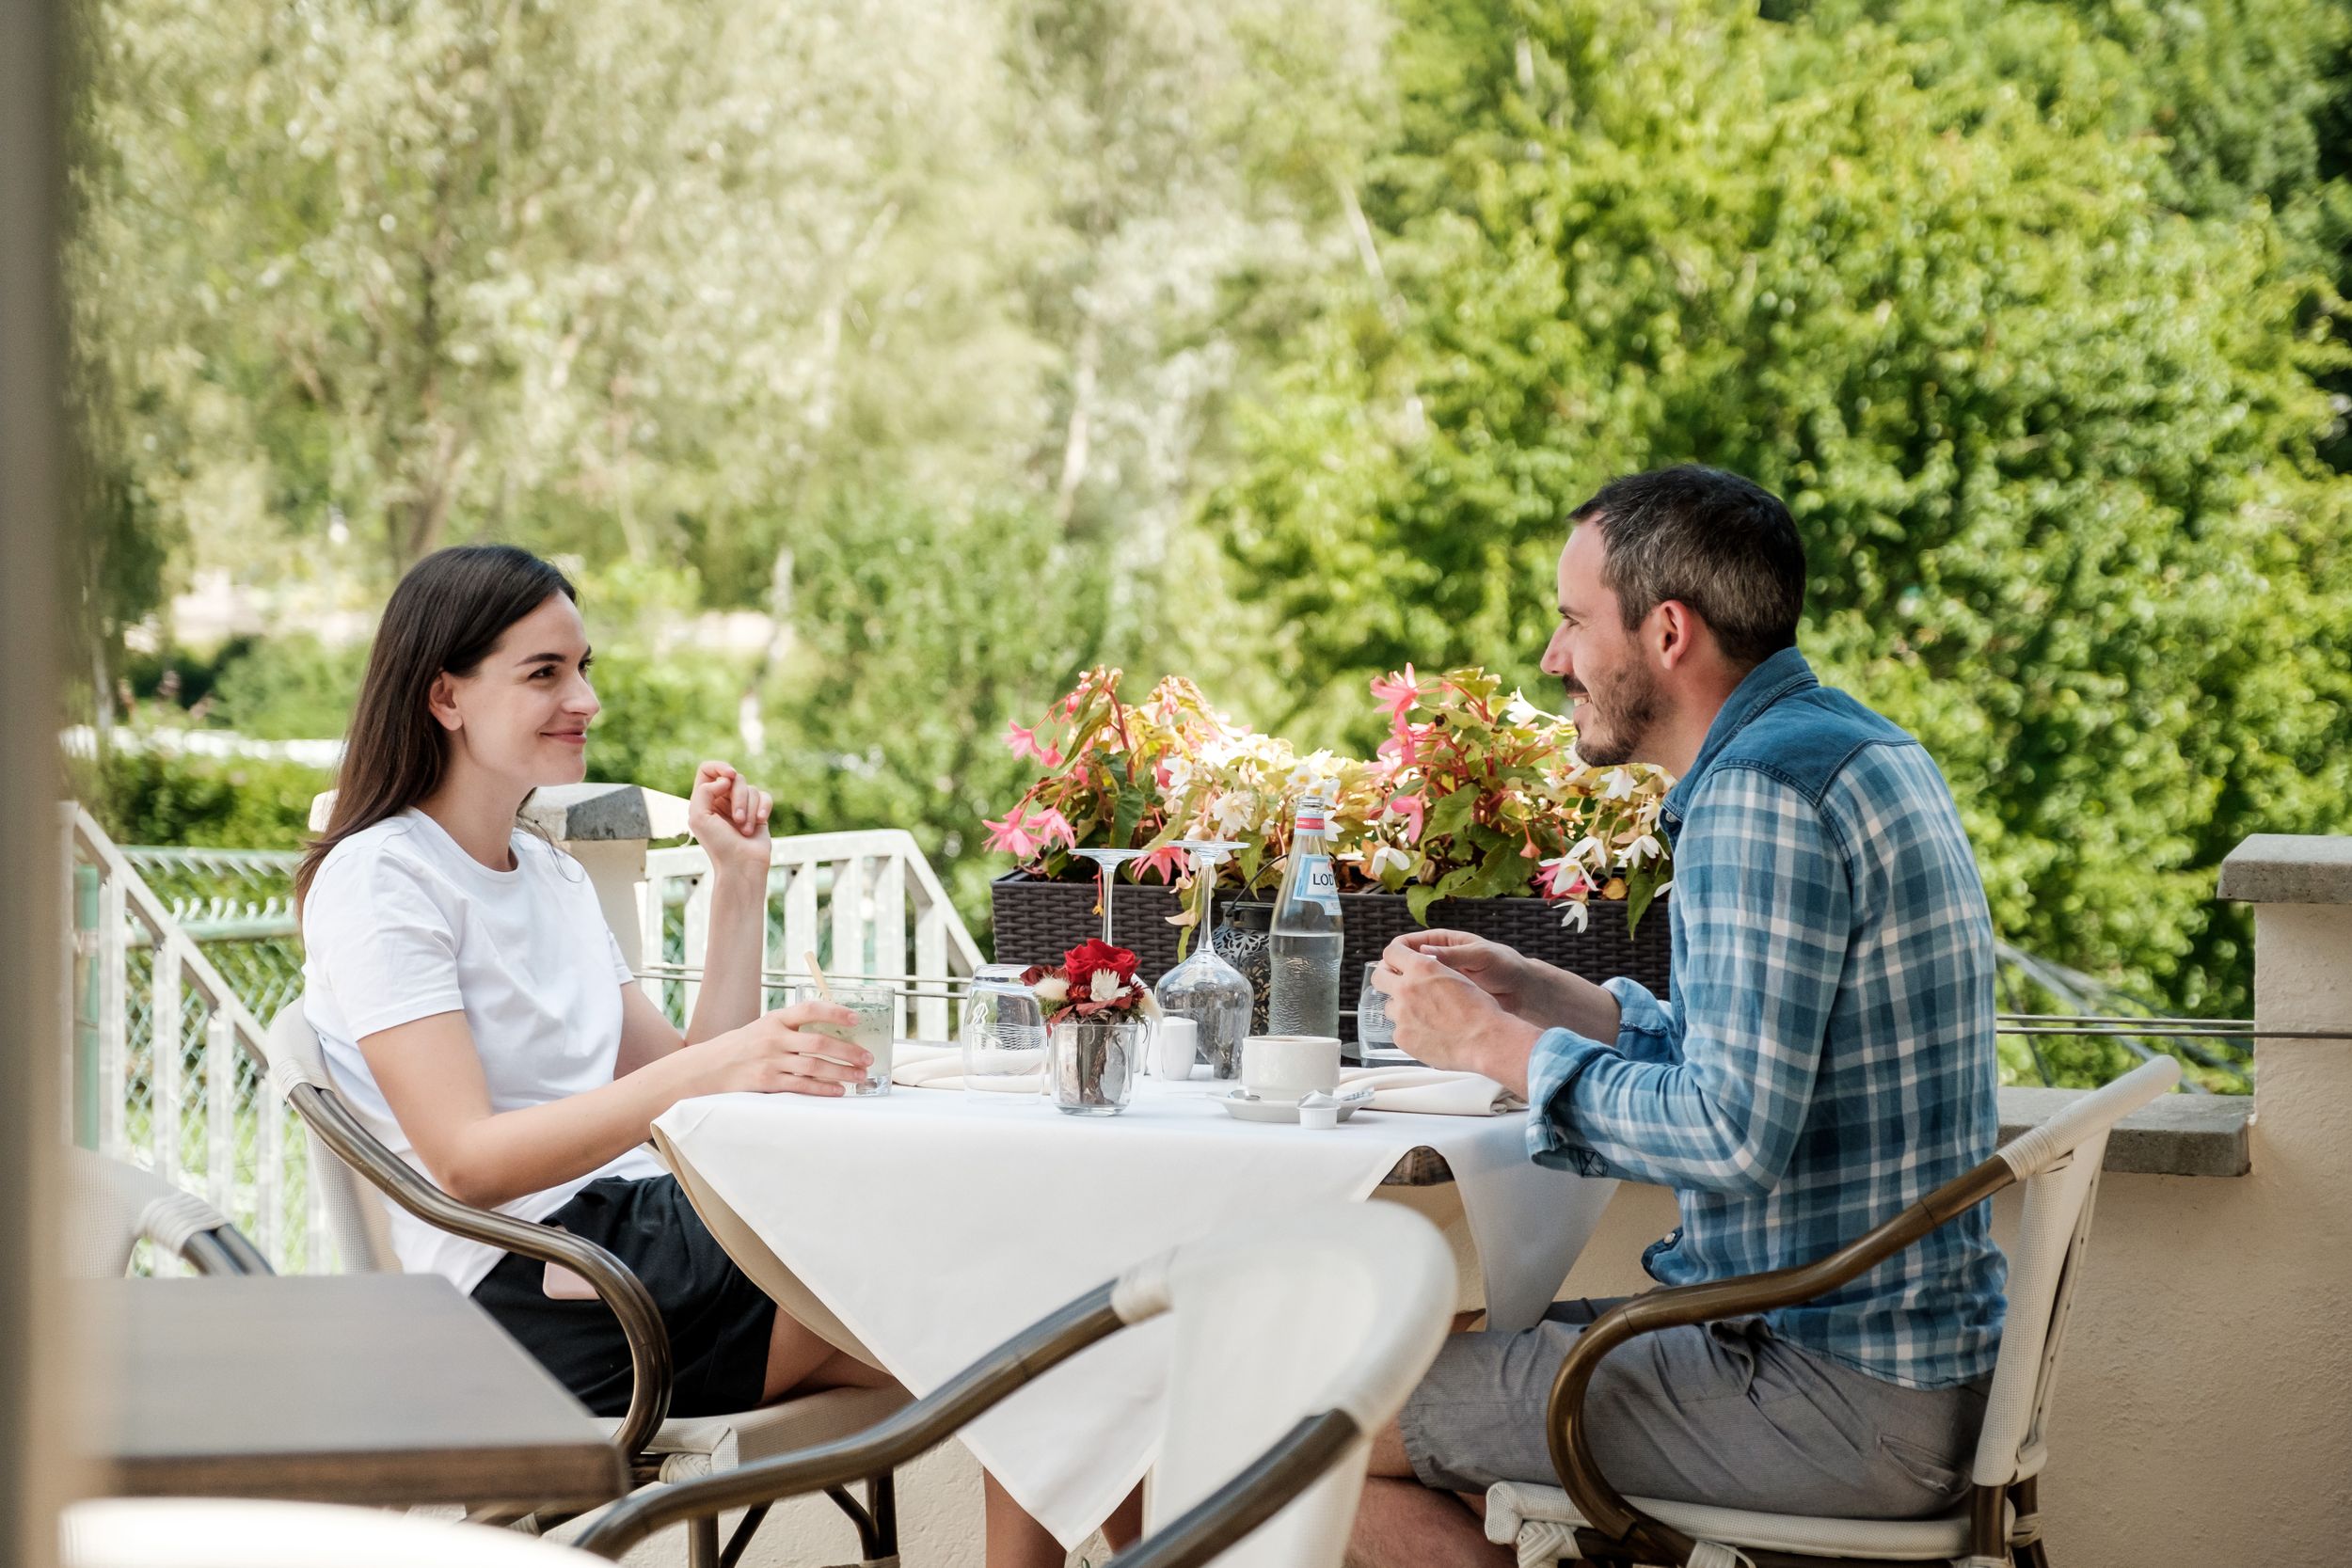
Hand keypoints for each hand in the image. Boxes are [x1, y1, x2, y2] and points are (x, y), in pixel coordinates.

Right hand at [683, 1002, 872, 1097]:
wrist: (706, 1068)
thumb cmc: (743, 1047)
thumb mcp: (764, 1028)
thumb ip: (792, 1028)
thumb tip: (833, 1030)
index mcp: (776, 1019)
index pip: (810, 1009)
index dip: (836, 1012)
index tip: (857, 1018)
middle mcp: (773, 1038)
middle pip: (819, 1042)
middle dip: (848, 1050)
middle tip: (868, 1057)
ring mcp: (770, 1061)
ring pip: (814, 1066)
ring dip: (841, 1072)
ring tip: (860, 1075)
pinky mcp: (766, 1082)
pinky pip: (801, 1086)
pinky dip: (823, 1089)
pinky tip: (839, 1090)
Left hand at [687, 761, 772, 880]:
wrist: (742, 865)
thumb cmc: (719, 845)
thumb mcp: (699, 817)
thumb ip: (705, 791)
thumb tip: (726, 780)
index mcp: (704, 800)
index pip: (708, 769)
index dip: (720, 767)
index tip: (730, 776)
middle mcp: (721, 800)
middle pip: (734, 778)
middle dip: (738, 798)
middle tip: (736, 819)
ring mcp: (741, 806)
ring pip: (751, 788)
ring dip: (749, 810)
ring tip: (745, 829)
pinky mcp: (758, 812)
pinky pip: (765, 796)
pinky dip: (763, 808)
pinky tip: (759, 822)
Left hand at [1371, 948, 1538, 1095]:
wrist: (1485, 1040)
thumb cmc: (1480, 1010)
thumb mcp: (1456, 977)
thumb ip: (1433, 971)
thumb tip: (1423, 969)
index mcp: (1422, 968)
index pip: (1391, 952)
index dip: (1392, 957)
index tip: (1394, 963)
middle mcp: (1407, 988)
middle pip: (1378, 977)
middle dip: (1386, 980)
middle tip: (1397, 987)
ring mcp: (1401, 1014)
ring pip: (1389, 1007)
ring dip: (1401, 1010)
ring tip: (1424, 1018)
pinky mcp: (1401, 1037)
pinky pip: (1398, 1031)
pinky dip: (1410, 1032)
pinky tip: (1429, 1036)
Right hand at [1383, 929, 1528, 1012]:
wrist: (1524, 992)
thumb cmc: (1506, 967)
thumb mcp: (1480, 956)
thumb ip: (1453, 954)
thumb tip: (1425, 951)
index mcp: (1443, 944)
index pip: (1407, 944)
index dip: (1396, 952)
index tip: (1392, 963)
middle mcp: (1436, 964)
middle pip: (1402, 966)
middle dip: (1394, 974)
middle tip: (1393, 985)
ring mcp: (1438, 985)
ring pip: (1409, 988)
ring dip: (1403, 994)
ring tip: (1402, 1002)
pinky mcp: (1444, 1002)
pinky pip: (1422, 1004)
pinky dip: (1416, 1008)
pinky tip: (1417, 1015)